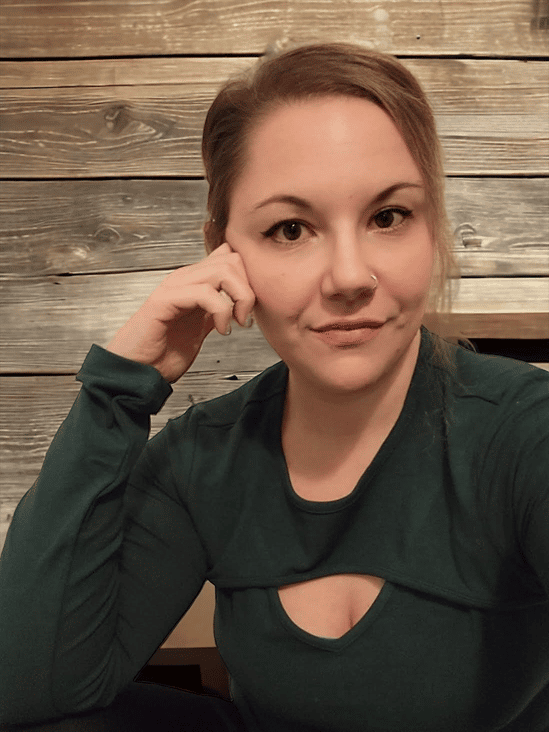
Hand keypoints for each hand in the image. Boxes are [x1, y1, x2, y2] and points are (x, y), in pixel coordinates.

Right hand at [106, 243, 255, 382]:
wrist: (137, 371)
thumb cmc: (164, 352)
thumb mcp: (202, 325)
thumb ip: (218, 307)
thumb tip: (241, 298)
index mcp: (194, 281)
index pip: (230, 255)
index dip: (249, 277)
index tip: (251, 307)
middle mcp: (185, 278)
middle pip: (232, 259)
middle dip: (249, 288)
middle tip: (246, 317)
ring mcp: (174, 286)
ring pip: (222, 270)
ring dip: (239, 298)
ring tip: (236, 323)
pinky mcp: (165, 301)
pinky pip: (204, 292)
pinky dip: (221, 311)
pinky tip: (220, 330)